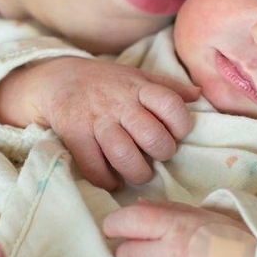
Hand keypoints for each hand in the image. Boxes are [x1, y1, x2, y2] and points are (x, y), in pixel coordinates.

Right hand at [0, 58, 199, 189]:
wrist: (58, 79)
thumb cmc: (106, 82)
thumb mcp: (137, 76)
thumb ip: (167, 87)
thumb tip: (199, 94)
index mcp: (138, 87)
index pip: (171, 105)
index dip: (181, 124)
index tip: (176, 133)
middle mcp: (119, 102)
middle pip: (152, 136)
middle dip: (162, 153)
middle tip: (157, 156)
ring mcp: (96, 119)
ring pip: (125, 156)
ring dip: (137, 172)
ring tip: (138, 172)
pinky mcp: (75, 134)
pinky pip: (95, 167)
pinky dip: (108, 180)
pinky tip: (113, 180)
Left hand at [103, 199, 254, 256]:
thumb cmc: (227, 240)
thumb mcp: (199, 214)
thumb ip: (164, 210)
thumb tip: (134, 206)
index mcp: (175, 227)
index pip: (126, 221)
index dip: (115, 225)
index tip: (115, 229)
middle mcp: (170, 256)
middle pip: (124, 256)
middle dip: (131, 254)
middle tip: (149, 254)